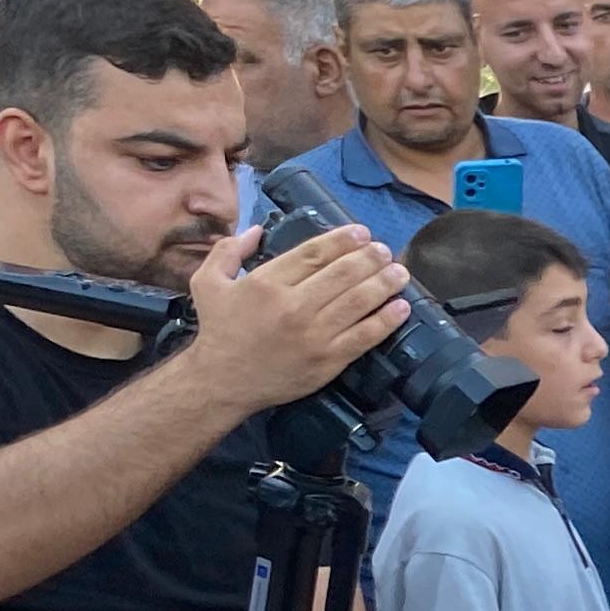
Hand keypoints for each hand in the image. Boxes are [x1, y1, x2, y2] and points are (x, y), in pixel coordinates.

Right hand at [187, 223, 407, 414]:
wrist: (223, 381)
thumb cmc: (218, 329)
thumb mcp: (208, 282)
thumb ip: (228, 250)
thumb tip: (256, 229)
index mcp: (267, 282)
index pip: (315, 253)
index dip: (343, 240)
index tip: (362, 232)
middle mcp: (294, 305)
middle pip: (343, 273)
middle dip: (370, 258)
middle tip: (385, 250)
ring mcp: (314, 334)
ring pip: (358, 301)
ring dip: (384, 283)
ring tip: (400, 272)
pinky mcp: (329, 360)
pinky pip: (364, 336)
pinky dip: (386, 320)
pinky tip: (401, 308)